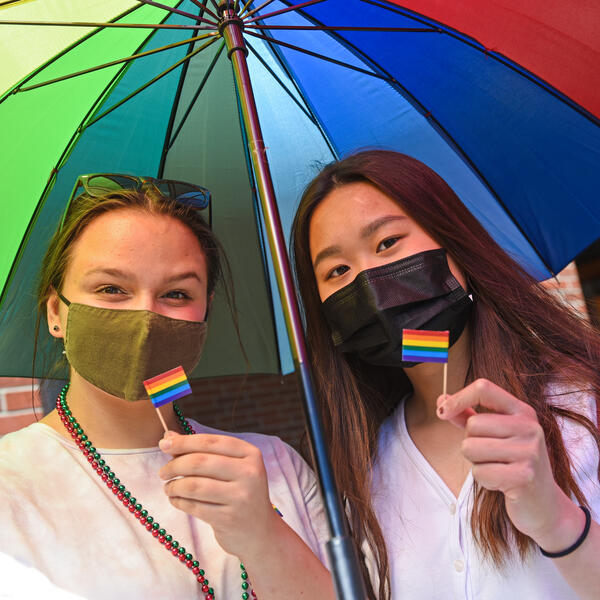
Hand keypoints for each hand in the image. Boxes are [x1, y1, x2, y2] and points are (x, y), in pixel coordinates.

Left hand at [158, 431, 279, 556]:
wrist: (260, 532)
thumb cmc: (240, 492)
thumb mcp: (230, 467)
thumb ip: (202, 450)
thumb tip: (168, 437)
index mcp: (250, 454)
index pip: (210, 442)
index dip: (184, 441)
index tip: (164, 444)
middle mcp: (249, 473)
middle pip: (199, 462)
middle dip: (174, 465)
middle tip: (163, 472)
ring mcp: (240, 497)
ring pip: (193, 486)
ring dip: (174, 486)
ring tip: (168, 487)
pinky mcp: (228, 518)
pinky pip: (194, 506)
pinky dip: (179, 501)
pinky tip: (175, 499)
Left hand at [436, 378, 580, 544]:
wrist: (543, 504)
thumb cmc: (512, 464)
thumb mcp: (494, 434)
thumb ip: (467, 416)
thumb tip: (441, 399)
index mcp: (522, 411)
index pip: (484, 388)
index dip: (458, 398)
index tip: (442, 411)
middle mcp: (529, 427)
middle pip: (472, 424)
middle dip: (471, 443)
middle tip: (491, 456)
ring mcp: (529, 452)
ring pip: (471, 448)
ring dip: (476, 463)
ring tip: (497, 468)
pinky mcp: (524, 477)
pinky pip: (479, 472)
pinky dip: (484, 480)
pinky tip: (502, 483)